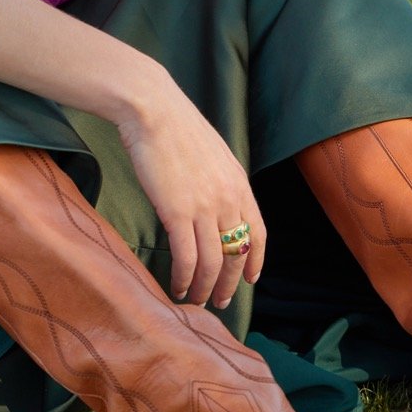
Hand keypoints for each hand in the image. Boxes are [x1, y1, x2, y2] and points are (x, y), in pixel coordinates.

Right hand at [115, 70, 265, 308]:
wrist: (154, 110)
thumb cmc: (176, 126)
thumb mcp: (213, 153)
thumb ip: (220, 181)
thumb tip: (215, 205)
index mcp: (239, 183)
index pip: (258, 233)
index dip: (255, 260)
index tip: (250, 278)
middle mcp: (228, 198)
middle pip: (236, 253)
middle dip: (230, 283)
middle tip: (220, 301)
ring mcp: (204, 207)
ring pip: (213, 263)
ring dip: (206, 288)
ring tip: (196, 300)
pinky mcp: (177, 212)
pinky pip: (186, 258)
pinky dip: (184, 279)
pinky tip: (177, 286)